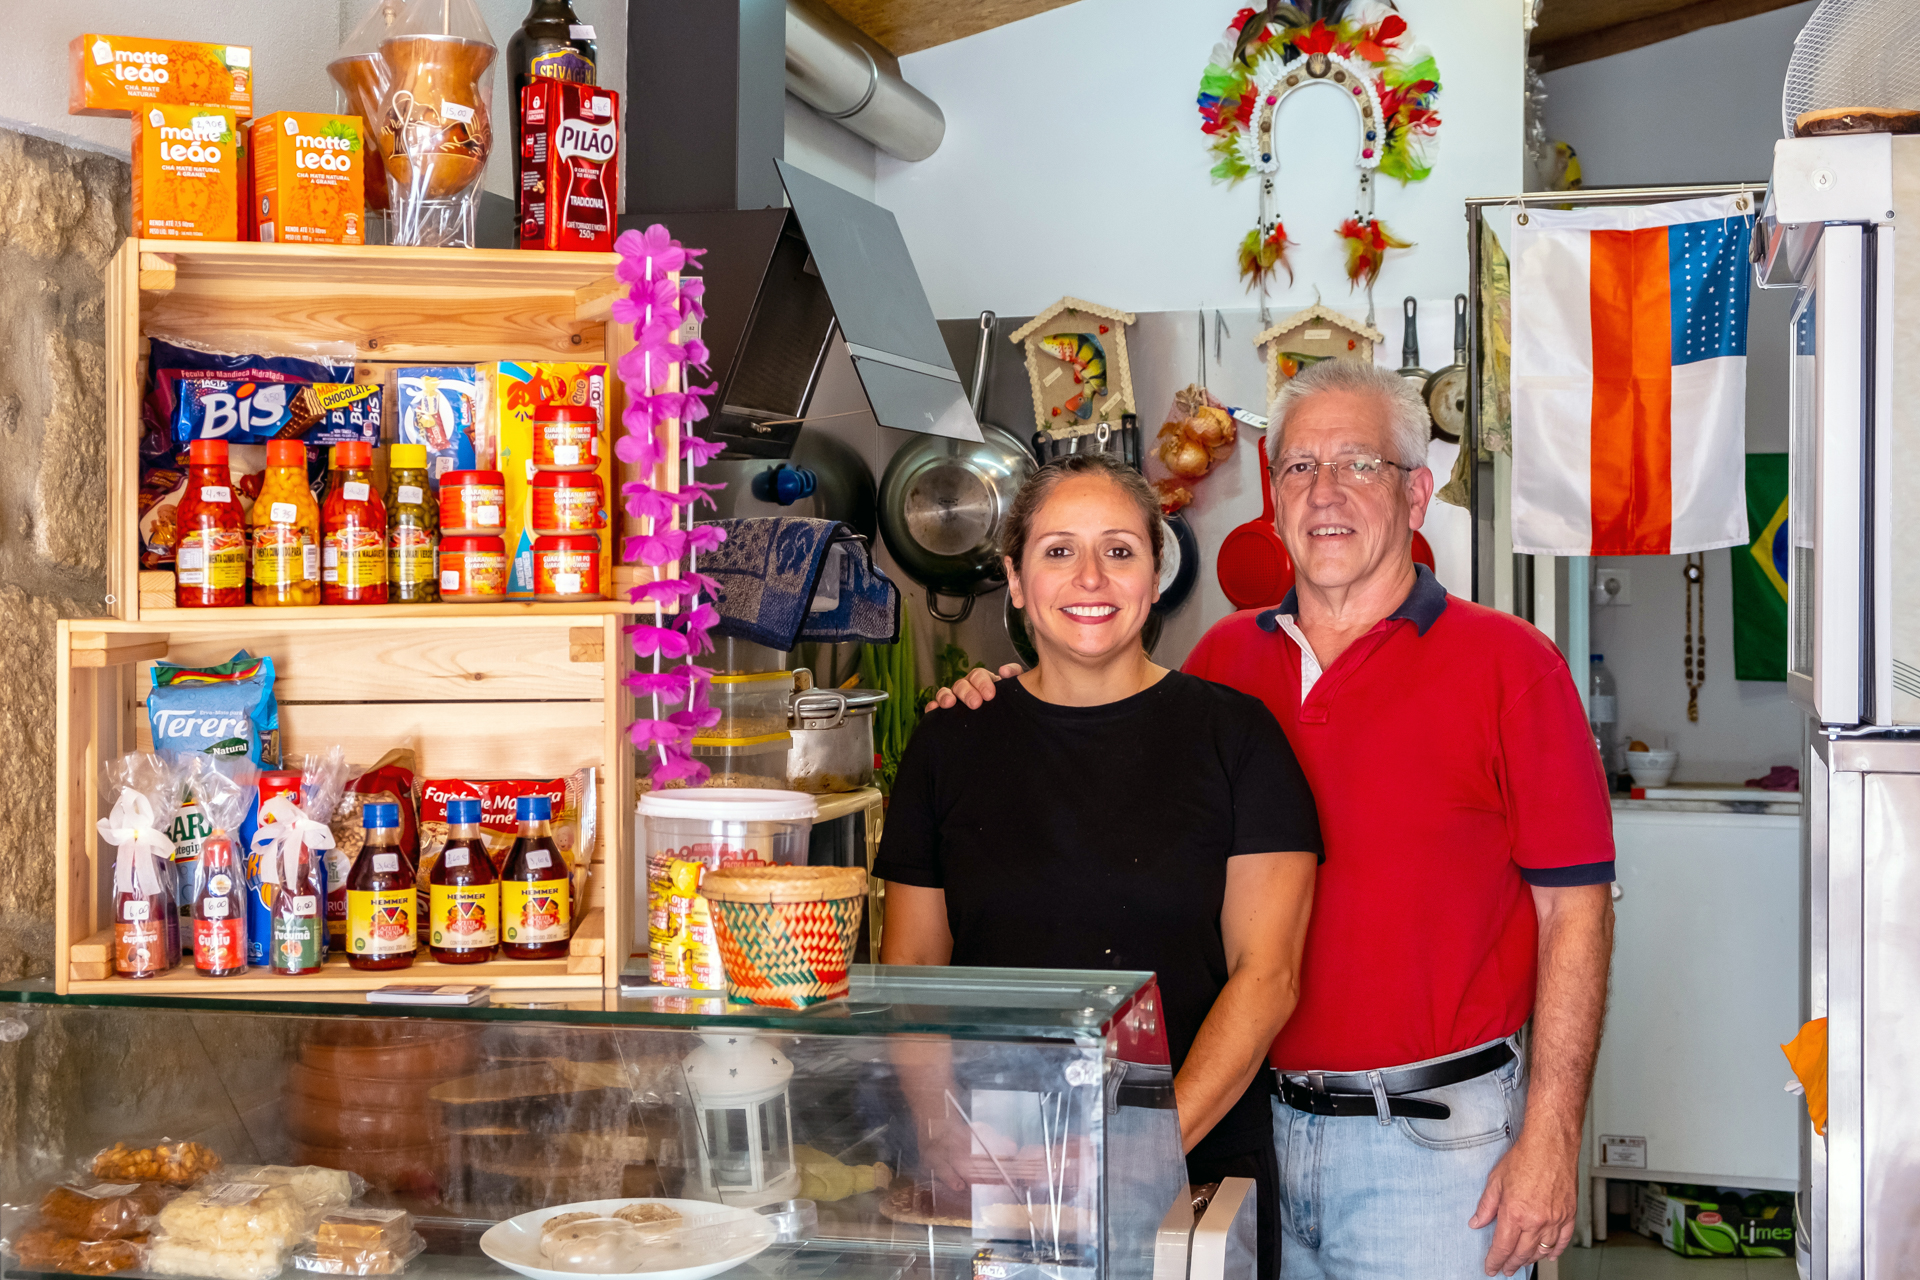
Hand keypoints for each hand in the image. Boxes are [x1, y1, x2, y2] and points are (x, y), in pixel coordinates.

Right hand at [924, 664, 1021, 712]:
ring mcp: (956, 701)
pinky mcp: (946, 714)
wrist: (1009, 727)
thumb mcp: (1016, 690)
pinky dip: (932, 707)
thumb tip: (1004, 671)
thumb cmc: (1010, 705)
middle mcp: (968, 689)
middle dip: (967, 692)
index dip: (982, 683)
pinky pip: (935, 708)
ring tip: (950, 704)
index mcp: (984, 682)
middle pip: (962, 684)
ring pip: (947, 693)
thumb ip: (1015, 676)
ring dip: (946, 696)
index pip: (979, 675)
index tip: (990, 695)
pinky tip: (932, 710)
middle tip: (975, 704)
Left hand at [1469, 1132, 1576, 1274]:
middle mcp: (1536, 1220)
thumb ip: (1486, 1205)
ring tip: (1522, 1262)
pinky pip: (1562, 1240)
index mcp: (1515, 1213)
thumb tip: (1477, 1221)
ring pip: (1542, 1250)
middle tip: (1506, 1269)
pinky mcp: (1568, 1215)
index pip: (1503, 1247)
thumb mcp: (1496, 1180)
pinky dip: (1555, 1251)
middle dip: (1512, 1264)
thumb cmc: (1525, 1157)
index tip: (1491, 1267)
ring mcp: (1554, 1219)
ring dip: (1531, 1260)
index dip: (1495, 1260)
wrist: (1551, 1144)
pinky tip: (1549, 1255)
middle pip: (1522, 1253)